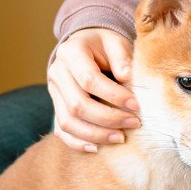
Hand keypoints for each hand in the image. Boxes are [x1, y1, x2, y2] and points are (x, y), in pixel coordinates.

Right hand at [47, 28, 139, 151]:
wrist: (84, 46)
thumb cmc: (104, 45)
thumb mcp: (115, 41)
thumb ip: (122, 57)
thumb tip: (127, 78)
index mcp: (71, 52)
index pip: (89, 80)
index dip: (114, 95)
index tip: (136, 105)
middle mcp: (57, 73)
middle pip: (77, 105)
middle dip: (108, 119)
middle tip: (133, 123)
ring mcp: (53, 92)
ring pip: (68, 122)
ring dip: (95, 134)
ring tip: (120, 138)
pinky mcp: (56, 107)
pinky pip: (61, 131)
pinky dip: (78, 143)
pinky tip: (97, 148)